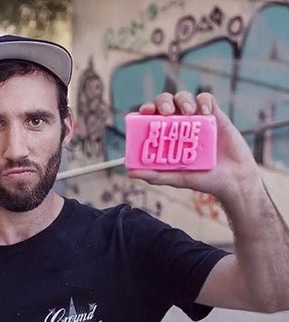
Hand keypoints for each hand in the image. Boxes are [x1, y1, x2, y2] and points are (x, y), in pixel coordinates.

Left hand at [128, 91, 261, 201]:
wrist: (234, 180)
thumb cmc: (203, 180)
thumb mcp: (176, 178)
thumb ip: (155, 175)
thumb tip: (129, 172)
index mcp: (167, 137)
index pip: (152, 117)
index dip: (146, 110)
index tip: (144, 112)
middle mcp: (180, 125)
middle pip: (166, 103)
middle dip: (163, 102)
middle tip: (166, 112)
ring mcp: (197, 119)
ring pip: (184, 98)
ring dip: (183, 100)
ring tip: (189, 112)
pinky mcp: (215, 115)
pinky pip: (206, 99)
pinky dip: (203, 100)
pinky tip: (205, 111)